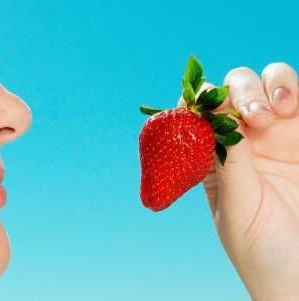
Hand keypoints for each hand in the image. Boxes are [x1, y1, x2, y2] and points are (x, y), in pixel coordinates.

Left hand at [197, 63, 298, 299]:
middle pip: (231, 92)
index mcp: (212, 159)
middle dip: (236, 92)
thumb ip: (227, 162)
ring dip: (267, 85)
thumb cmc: (262, 250)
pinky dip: (291, 87)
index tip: (201, 101)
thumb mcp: (237, 207)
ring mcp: (277, 135)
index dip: (196, 101)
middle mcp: (243, 142)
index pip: (196, 116)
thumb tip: (211, 115)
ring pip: (266, 84)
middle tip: (250, 116)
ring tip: (273, 112)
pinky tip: (289, 104)